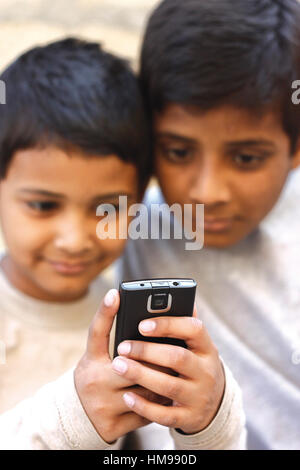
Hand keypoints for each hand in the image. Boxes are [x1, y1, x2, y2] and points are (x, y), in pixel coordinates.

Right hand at [74, 289, 167, 443]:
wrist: (80, 419)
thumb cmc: (97, 379)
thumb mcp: (99, 359)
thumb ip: (117, 341)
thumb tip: (150, 319)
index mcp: (90, 361)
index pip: (96, 332)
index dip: (105, 312)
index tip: (116, 293)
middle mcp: (93, 382)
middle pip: (133, 363)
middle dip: (156, 358)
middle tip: (173, 350)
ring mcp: (102, 406)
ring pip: (146, 389)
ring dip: (163, 380)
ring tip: (175, 372)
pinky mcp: (113, 426)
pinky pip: (147, 412)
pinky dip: (159, 403)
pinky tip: (167, 396)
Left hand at [112, 307, 224, 434]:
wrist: (213, 406)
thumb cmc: (194, 366)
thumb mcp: (195, 346)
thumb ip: (183, 324)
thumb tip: (172, 296)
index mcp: (206, 348)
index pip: (193, 329)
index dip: (167, 325)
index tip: (141, 324)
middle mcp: (207, 371)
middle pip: (177, 358)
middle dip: (147, 351)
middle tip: (121, 346)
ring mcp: (199, 396)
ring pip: (169, 386)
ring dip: (141, 375)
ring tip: (117, 365)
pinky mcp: (189, 418)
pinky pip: (165, 414)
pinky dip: (145, 406)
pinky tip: (127, 397)